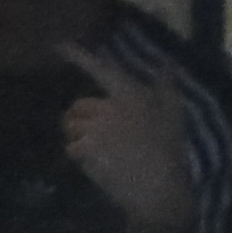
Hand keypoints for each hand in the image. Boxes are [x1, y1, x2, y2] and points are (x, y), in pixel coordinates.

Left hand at [56, 42, 199, 232]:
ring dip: (78, 140)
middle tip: (96, 137)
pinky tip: (98, 166)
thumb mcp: (173, 114)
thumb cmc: (170, 151)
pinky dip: (80, 158)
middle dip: (80, 121)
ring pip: (72, 128)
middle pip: (78, 106)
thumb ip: (167, 87)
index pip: (102, 69)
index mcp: (132, 95)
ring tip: (100, 153)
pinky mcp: (88, 149)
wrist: (160, 188)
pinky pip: (72, 148)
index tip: (58, 44)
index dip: (79, 56)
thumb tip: (168, 64)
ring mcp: (97, 128)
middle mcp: (111, 107)